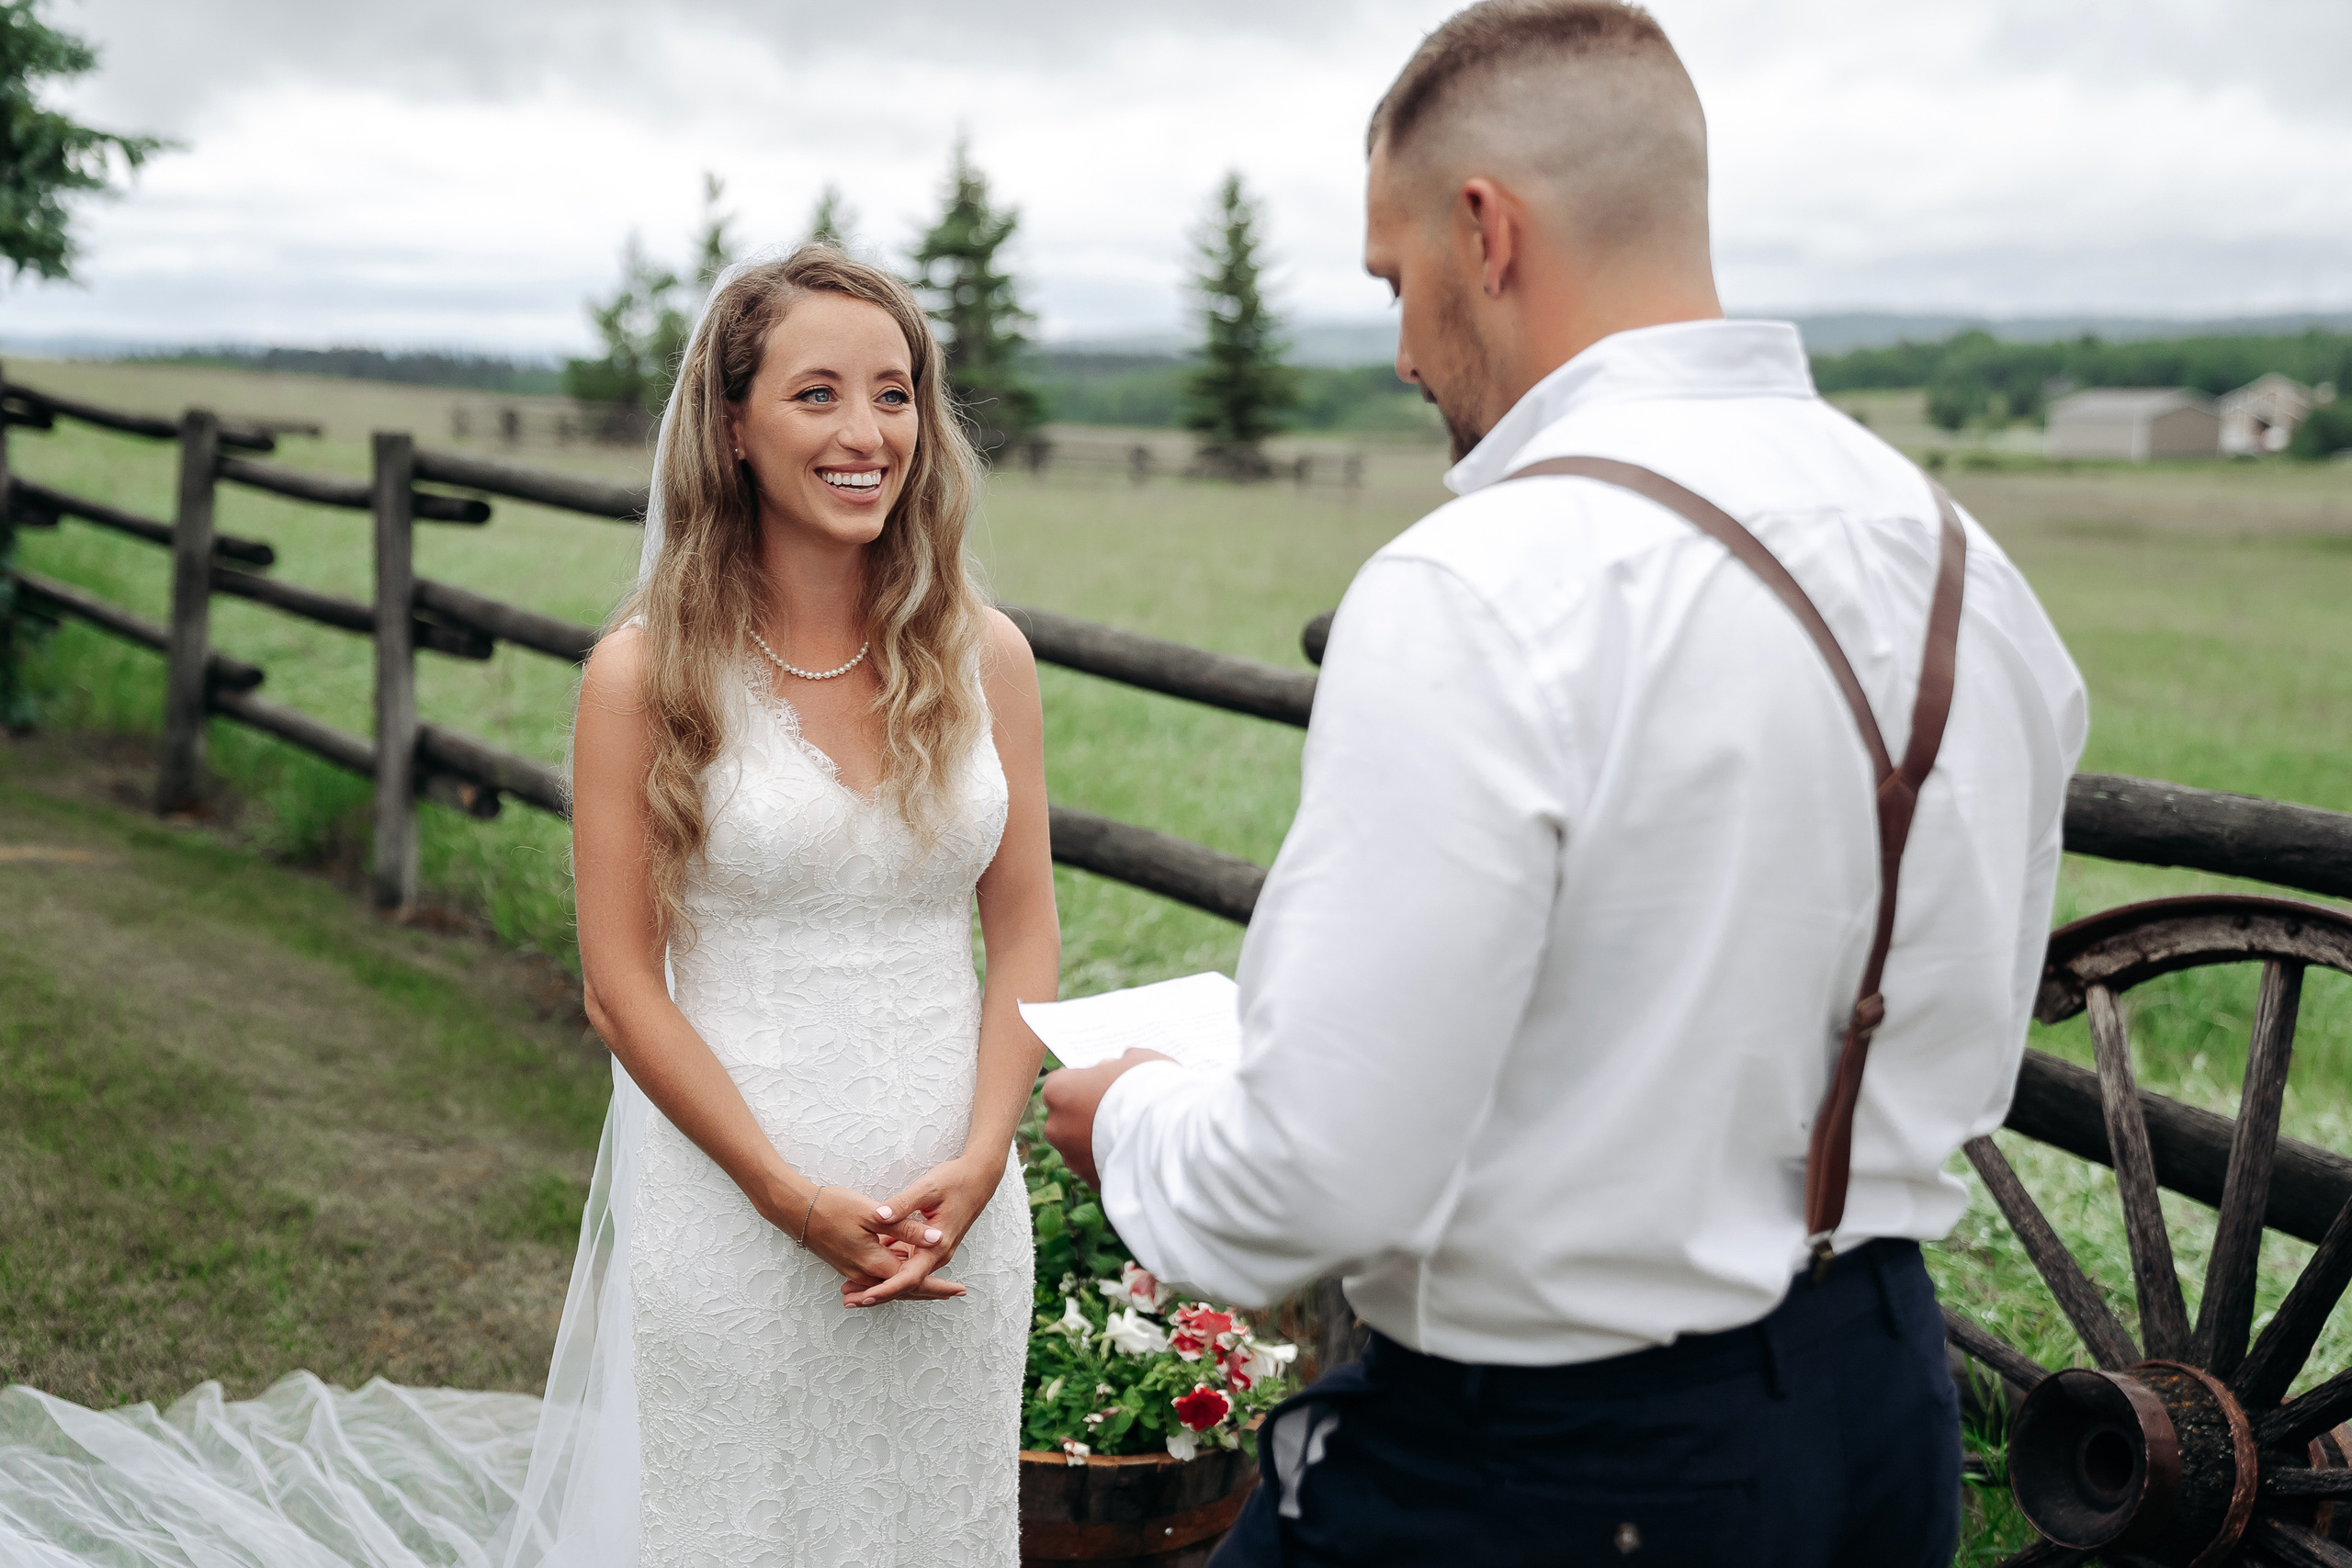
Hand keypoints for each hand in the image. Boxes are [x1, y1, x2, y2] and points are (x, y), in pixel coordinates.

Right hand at [789, 1184, 966, 1303]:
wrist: (797, 1210)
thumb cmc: (834, 1207)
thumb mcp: (874, 1214)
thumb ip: (907, 1228)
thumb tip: (937, 1239)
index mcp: (875, 1263)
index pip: (914, 1282)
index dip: (938, 1286)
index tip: (959, 1289)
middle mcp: (866, 1273)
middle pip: (905, 1289)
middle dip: (931, 1291)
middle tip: (956, 1292)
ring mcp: (855, 1270)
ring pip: (891, 1284)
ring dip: (915, 1285)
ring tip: (938, 1286)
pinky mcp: (849, 1262)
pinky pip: (878, 1276)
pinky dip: (896, 1277)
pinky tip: (905, 1268)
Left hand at [844, 1156, 1007, 1307]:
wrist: (979, 1179)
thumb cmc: (956, 1181)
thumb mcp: (928, 1188)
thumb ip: (902, 1204)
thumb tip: (879, 1215)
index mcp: (937, 1246)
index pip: (909, 1277)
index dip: (886, 1289)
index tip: (865, 1296)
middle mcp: (937, 1255)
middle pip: (905, 1284)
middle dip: (876, 1292)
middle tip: (848, 1300)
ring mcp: (934, 1253)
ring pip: (905, 1276)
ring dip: (880, 1283)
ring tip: (851, 1291)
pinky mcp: (929, 1247)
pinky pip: (908, 1264)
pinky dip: (889, 1269)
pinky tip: (868, 1271)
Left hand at [1042, 1049, 1173, 1189]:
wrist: (1171, 1134)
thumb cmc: (1150, 1087)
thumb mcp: (1134, 1059)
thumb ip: (1115, 1066)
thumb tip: (1112, 1071)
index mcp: (1059, 1091)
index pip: (1063, 1082)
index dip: (1086, 1081)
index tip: (1106, 1083)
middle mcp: (1056, 1126)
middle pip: (1068, 1116)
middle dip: (1088, 1113)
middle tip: (1119, 1109)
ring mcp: (1072, 1157)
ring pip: (1080, 1145)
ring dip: (1098, 1140)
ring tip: (1131, 1134)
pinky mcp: (1091, 1180)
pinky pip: (1098, 1166)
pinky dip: (1111, 1160)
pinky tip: (1135, 1153)